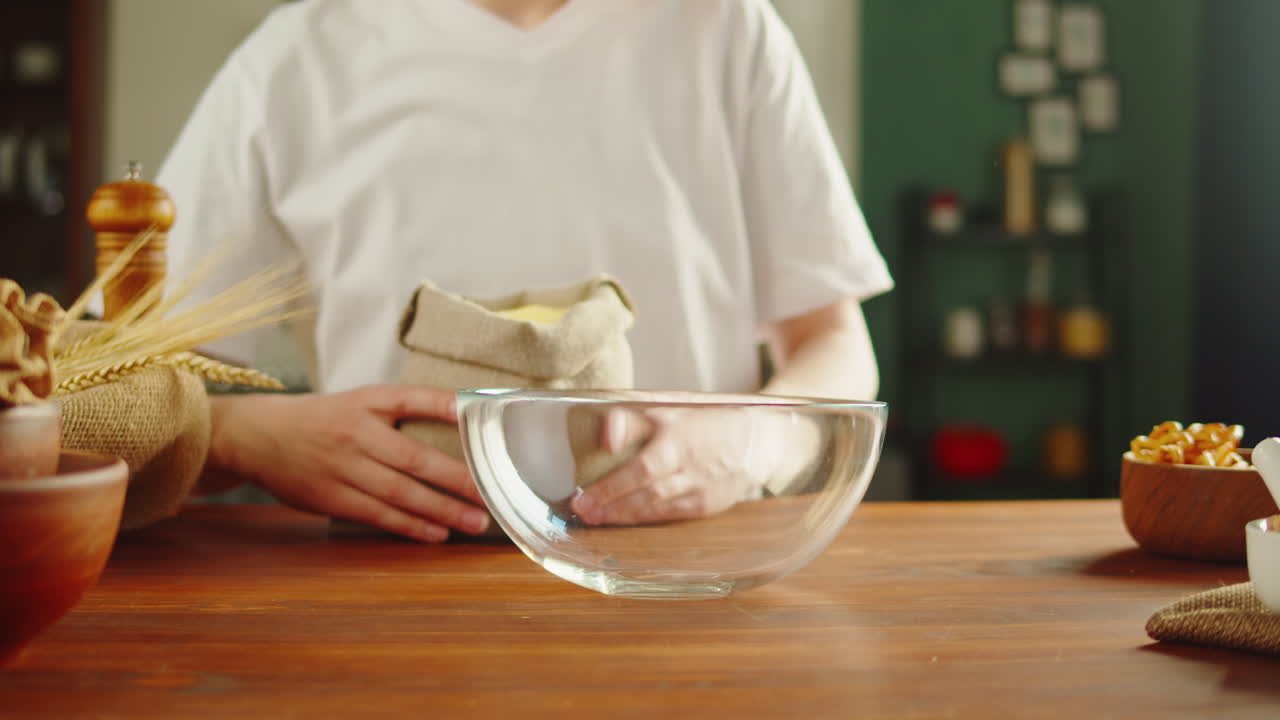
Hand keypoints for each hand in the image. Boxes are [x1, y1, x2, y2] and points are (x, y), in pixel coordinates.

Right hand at [207, 384, 490, 541]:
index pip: (408, 400)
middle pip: (413, 459)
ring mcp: (341, 469)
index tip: (470, 411)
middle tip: (489, 494)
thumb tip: (460, 413)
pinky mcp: (330, 498)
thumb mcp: (361, 400)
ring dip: (440, 510)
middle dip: (455, 479)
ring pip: (398, 494)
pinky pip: (377, 515)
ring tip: (474, 522)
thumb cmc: (323, 418)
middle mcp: (354, 435)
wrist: (257, 436)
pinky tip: (436, 533)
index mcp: (364, 404)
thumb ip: (406, 406)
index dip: (439, 404)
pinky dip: (409, 526)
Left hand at [568, 405, 791, 525]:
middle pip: (645, 493)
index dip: (611, 487)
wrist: (756, 440)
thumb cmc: (704, 420)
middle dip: (610, 505)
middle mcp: (691, 468)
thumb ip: (633, 418)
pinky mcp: (706, 507)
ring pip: (656, 508)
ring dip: (623, 516)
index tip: (582, 496)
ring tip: (595, 519)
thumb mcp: (670, 406)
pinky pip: (670, 516)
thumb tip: (604, 436)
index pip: (641, 469)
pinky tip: (623, 522)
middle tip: (581, 512)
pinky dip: (645, 520)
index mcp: (680, 439)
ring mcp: (700, 490)